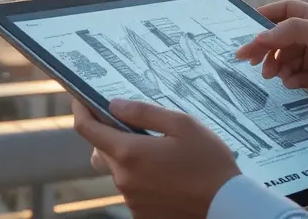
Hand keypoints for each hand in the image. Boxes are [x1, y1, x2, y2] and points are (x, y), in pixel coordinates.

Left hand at [72, 98, 240, 217]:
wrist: (226, 206)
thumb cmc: (209, 163)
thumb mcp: (182, 125)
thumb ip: (143, 113)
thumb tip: (113, 105)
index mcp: (129, 153)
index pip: (87, 129)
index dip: (81, 111)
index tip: (81, 101)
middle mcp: (123, 178)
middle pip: (100, 150)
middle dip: (110, 134)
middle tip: (134, 126)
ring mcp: (131, 199)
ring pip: (117, 170)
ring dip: (128, 158)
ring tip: (160, 154)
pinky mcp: (140, 213)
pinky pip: (131, 189)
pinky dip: (140, 178)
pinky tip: (166, 175)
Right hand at [235, 0, 307, 128]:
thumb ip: (295, 31)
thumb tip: (262, 35)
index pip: (286, 10)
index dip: (265, 16)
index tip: (247, 29)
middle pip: (280, 36)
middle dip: (264, 46)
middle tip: (248, 59)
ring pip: (283, 58)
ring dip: (275, 65)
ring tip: (272, 75)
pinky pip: (291, 77)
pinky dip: (288, 79)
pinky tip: (294, 84)